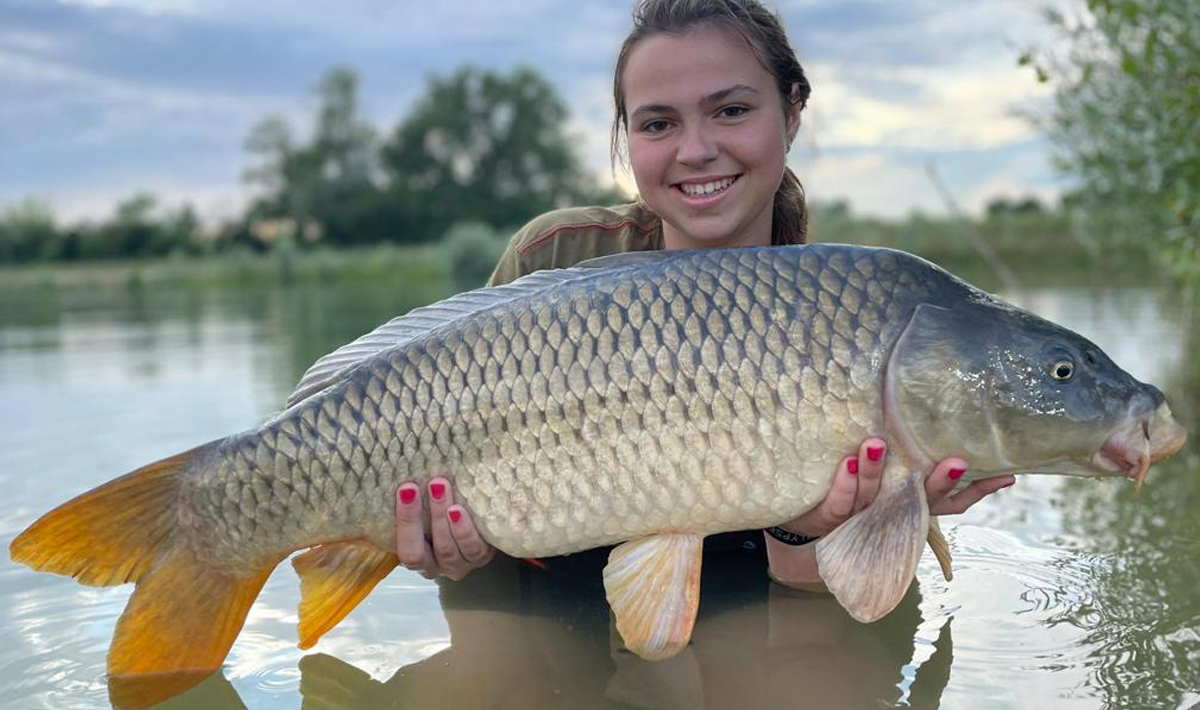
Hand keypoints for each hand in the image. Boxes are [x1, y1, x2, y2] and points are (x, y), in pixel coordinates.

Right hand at [395, 477, 495, 580]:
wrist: (485, 525)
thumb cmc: (445, 514)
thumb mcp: (426, 510)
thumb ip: (412, 500)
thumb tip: (393, 467)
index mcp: (414, 556)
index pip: (403, 548)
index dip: (404, 521)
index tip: (405, 489)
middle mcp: (434, 566)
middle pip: (418, 554)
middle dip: (415, 518)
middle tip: (416, 487)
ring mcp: (458, 565)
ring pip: (446, 549)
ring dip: (440, 516)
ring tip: (441, 488)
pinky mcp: (481, 557)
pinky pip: (472, 549)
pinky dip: (464, 530)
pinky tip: (459, 510)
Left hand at [776, 438, 1014, 537]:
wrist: (808, 527)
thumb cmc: (855, 494)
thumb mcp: (886, 475)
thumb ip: (908, 452)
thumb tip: (932, 411)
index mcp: (910, 505)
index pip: (952, 501)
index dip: (979, 489)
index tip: (1007, 475)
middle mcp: (890, 512)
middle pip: (920, 500)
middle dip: (939, 481)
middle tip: (956, 461)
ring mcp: (860, 515)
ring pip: (874, 494)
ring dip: (877, 468)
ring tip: (877, 443)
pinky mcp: (830, 515)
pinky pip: (840, 499)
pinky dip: (846, 481)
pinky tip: (848, 462)